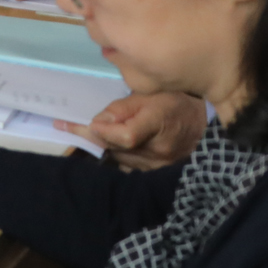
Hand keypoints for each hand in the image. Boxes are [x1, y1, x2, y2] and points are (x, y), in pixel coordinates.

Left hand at [59, 91, 206, 170]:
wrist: (203, 127)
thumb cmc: (175, 103)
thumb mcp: (150, 94)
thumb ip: (122, 108)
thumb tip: (97, 122)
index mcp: (158, 124)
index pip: (126, 136)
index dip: (103, 131)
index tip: (81, 124)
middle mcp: (158, 150)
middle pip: (116, 148)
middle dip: (91, 136)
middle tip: (65, 125)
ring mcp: (158, 166)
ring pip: (118, 158)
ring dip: (101, 146)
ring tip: (82, 132)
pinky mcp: (155, 174)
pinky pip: (127, 166)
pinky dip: (114, 155)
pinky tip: (104, 146)